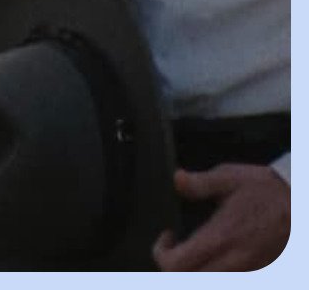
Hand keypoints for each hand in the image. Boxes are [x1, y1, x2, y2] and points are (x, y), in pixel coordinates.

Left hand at [152, 164, 289, 270]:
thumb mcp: (230, 178)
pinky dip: (216, 270)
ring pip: (210, 281)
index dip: (161, 253)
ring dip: (196, 270)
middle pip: (189, 280)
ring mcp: (249, 269)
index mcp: (221, 238)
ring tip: (194, 251)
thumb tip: (178, 180)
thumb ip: (200, 183)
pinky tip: (218, 254)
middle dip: (176, 267)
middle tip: (176, 248)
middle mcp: (234, 260)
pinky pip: (231, 277)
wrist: (302, 203)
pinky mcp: (260, 271)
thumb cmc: (269, 191)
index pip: (176, 265)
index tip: (167, 237)